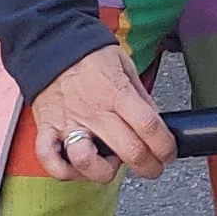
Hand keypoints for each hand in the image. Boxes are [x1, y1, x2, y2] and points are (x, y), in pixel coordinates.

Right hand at [25, 45, 169, 184]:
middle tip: (153, 167)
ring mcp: (69, 123)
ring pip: (87, 162)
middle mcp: (94, 112)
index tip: (169, 153)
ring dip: (105, 171)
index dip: (165, 146)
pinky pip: (49, 159)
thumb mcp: (125, 65)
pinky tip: (77, 168)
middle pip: (129, 150)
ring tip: (111, 164)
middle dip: (149, 167)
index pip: (149, 127)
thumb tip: (156, 121)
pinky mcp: (47, 129)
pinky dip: (63, 171)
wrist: (51, 44)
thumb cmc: (90, 56)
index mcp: (117, 93)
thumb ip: (141, 96)